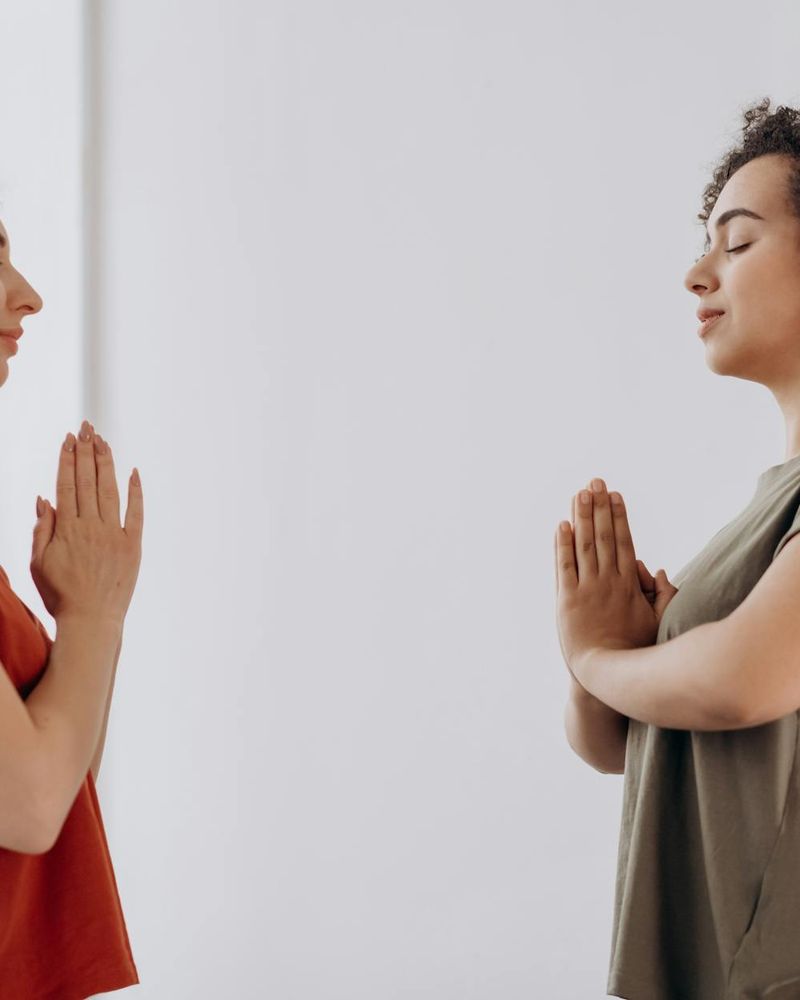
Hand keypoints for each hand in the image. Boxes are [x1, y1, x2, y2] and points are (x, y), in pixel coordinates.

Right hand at [30, 420, 143, 622]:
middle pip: (87, 481)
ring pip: (109, 491)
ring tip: (103, 441)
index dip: (67, 459)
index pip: (66, 485)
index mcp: (67, 529)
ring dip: (106, 463)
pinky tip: (133, 472)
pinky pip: (136, 513)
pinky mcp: (133, 545)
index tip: (69, 438)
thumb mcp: (39, 562)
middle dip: (86, 451)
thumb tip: (43, 498)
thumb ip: (42, 528)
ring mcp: (114, 535)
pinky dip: (136, 492)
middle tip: (87, 427)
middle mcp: (91, 527)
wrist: (91, 621)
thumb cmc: (60, 594)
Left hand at [554, 478, 675, 681]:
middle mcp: (608, 582)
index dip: (618, 516)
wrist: (607, 676)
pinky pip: (564, 567)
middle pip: (603, 536)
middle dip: (599, 507)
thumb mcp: (658, 621)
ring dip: (581, 517)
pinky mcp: (567, 600)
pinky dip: (562, 545)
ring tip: (579, 494)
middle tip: (594, 482)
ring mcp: (587, 590)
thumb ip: (663, 595)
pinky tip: (561, 525)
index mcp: (630, 585)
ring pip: (584, 545)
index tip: (614, 495)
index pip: (624, 541)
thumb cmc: (636, 652)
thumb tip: (658, 569)